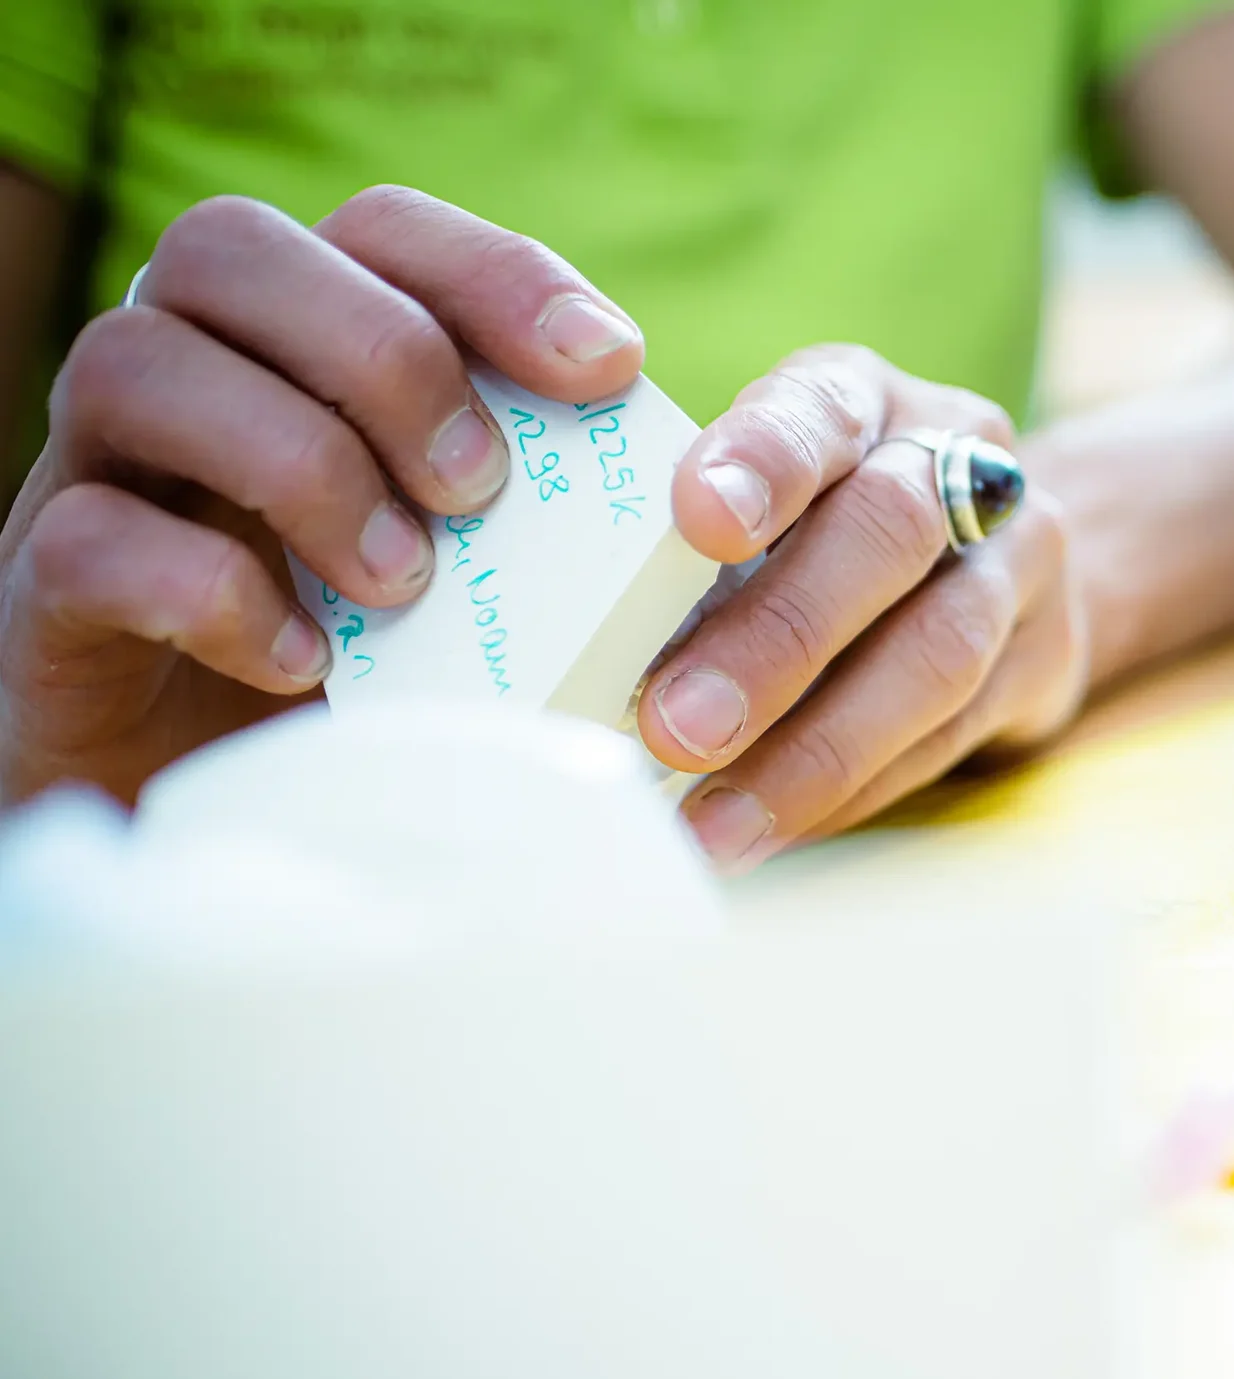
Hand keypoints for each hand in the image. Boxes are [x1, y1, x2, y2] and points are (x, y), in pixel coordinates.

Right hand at [0, 187, 645, 803]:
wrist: (216, 824)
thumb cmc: (376, 679)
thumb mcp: (477, 581)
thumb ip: (545, 522)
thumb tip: (698, 515)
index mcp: (295, 349)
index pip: (377, 229)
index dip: (495, 272)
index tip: (612, 368)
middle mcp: (183, 377)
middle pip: (229, 247)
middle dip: (384, 356)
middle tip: (483, 491)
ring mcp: (97, 476)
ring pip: (132, 360)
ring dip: (300, 463)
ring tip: (405, 582)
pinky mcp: (43, 596)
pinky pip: (90, 540)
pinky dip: (215, 594)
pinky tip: (311, 662)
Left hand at [641, 346, 1083, 869]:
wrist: (998, 557)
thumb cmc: (827, 528)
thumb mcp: (770, 496)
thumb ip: (697, 546)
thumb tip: (592, 658)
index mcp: (863, 401)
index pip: (817, 411)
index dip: (763, 461)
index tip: (696, 520)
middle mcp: (957, 460)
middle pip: (888, 534)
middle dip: (778, 639)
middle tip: (678, 725)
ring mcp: (1018, 560)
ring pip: (936, 652)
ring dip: (819, 749)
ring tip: (719, 818)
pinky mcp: (1047, 654)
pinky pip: (953, 734)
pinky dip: (855, 790)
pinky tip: (776, 830)